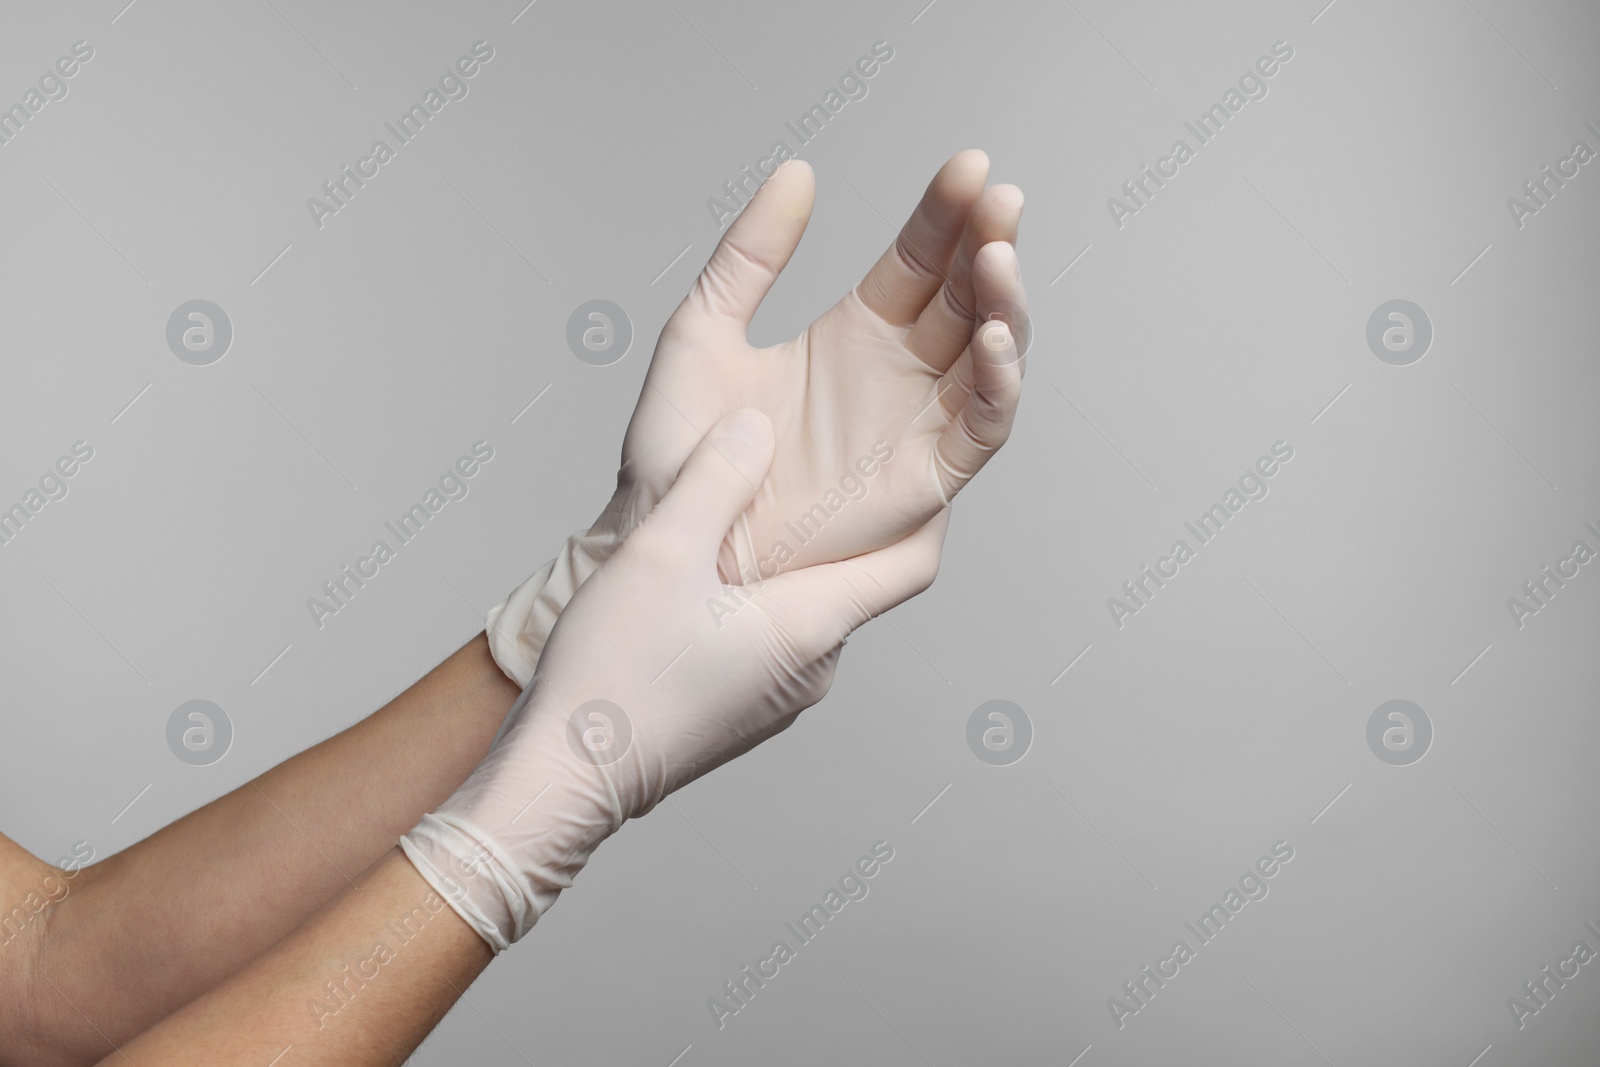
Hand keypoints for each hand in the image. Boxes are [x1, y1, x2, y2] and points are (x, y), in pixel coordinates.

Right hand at [405, 410, 949, 949]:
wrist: (563, 781)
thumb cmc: (611, 678)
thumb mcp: (660, 555)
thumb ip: (713, 482)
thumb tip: (755, 428)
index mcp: (809, 628)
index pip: (910, 565)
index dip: (927, 510)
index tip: (916, 462)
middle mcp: (811, 669)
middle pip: (858, 582)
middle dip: (847, 525)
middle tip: (822, 464)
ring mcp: (779, 696)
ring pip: (810, 609)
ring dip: (796, 561)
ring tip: (758, 507)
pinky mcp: (744, 709)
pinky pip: (775, 639)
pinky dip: (763, 597)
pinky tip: (713, 570)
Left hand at [485, 151, 1027, 685]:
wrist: (672, 536)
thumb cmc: (680, 452)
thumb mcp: (704, 329)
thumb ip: (751, 254)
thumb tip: (798, 174)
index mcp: (857, 332)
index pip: (921, 259)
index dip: (947, 213)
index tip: (968, 166)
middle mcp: (898, 375)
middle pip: (966, 298)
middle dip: (990, 245)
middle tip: (999, 199)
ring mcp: (915, 427)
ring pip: (986, 358)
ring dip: (1005, 308)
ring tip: (999, 260)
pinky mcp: (922, 482)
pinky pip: (978, 431)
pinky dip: (998, 387)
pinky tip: (995, 342)